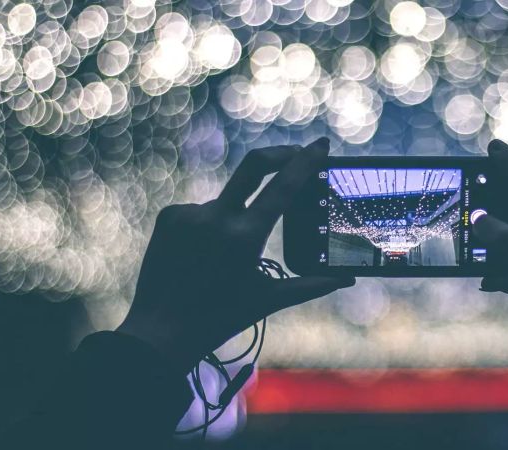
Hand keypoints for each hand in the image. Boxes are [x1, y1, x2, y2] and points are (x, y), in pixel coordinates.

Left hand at [116, 139, 353, 374]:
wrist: (161, 331)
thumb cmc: (221, 318)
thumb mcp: (269, 300)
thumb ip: (311, 285)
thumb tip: (346, 278)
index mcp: (245, 237)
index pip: (283, 187)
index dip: (306, 162)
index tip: (321, 145)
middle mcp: (216, 218)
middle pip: (254, 165)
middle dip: (279, 154)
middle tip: (297, 152)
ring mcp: (189, 214)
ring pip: (227, 201)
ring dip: (236, 216)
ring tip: (224, 257)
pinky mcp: (169, 216)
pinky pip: (201, 210)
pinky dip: (210, 225)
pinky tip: (201, 255)